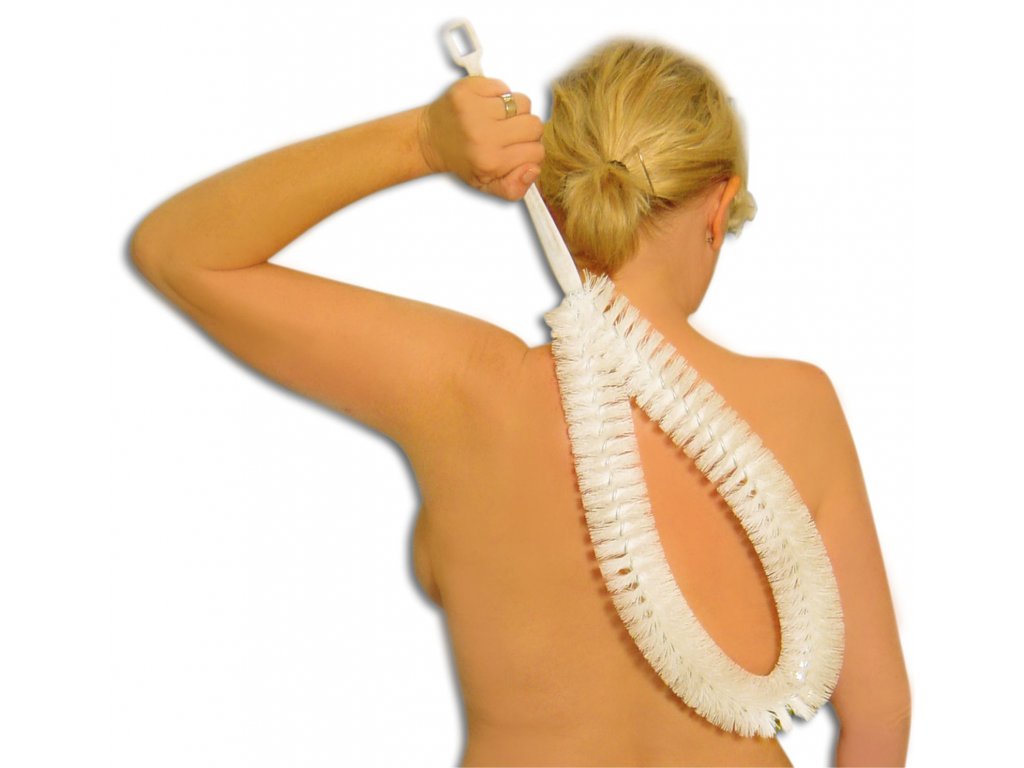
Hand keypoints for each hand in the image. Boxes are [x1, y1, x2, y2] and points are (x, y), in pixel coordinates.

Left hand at [417, 76, 544, 200]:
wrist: (429, 138)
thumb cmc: (462, 161)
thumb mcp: (486, 186)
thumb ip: (513, 188)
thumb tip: (534, 170)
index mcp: (490, 161)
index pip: (537, 152)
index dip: (530, 152)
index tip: (517, 151)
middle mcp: (482, 135)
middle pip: (535, 125)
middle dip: (526, 130)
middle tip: (507, 134)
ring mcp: (474, 109)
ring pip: (524, 103)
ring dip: (515, 111)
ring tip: (497, 119)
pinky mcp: (469, 88)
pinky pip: (505, 87)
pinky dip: (500, 95)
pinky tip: (486, 106)